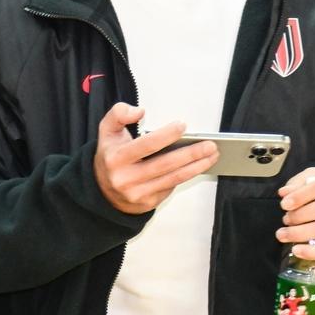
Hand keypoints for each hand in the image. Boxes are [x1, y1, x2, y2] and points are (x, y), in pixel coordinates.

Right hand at [93, 103, 218, 213]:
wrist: (102, 191)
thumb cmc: (111, 156)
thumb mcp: (107, 131)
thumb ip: (118, 114)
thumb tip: (140, 111)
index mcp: (117, 158)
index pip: (145, 145)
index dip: (165, 135)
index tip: (183, 126)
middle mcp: (126, 178)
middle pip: (165, 164)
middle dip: (190, 154)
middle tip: (210, 145)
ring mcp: (138, 193)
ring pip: (173, 178)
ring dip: (196, 166)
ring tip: (212, 155)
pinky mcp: (148, 203)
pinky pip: (171, 187)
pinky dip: (187, 175)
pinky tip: (200, 166)